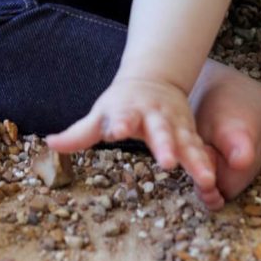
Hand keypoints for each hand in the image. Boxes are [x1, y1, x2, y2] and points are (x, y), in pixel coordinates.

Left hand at [46, 75, 217, 192]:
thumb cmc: (121, 103)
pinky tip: (211, 180)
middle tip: (167, 162)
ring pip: (186, 141)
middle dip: (164, 145)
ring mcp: (174, 124)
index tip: (114, 131)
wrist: (154, 80)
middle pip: (159, 130)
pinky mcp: (188, 133)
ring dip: (194, 159)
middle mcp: (154, 116)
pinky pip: (199, 149)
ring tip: (205, 178)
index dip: (117, 123)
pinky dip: (205, 163)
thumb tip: (50, 143)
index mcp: (128, 110)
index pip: (121, 117)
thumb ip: (78, 133)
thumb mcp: (100, 114)